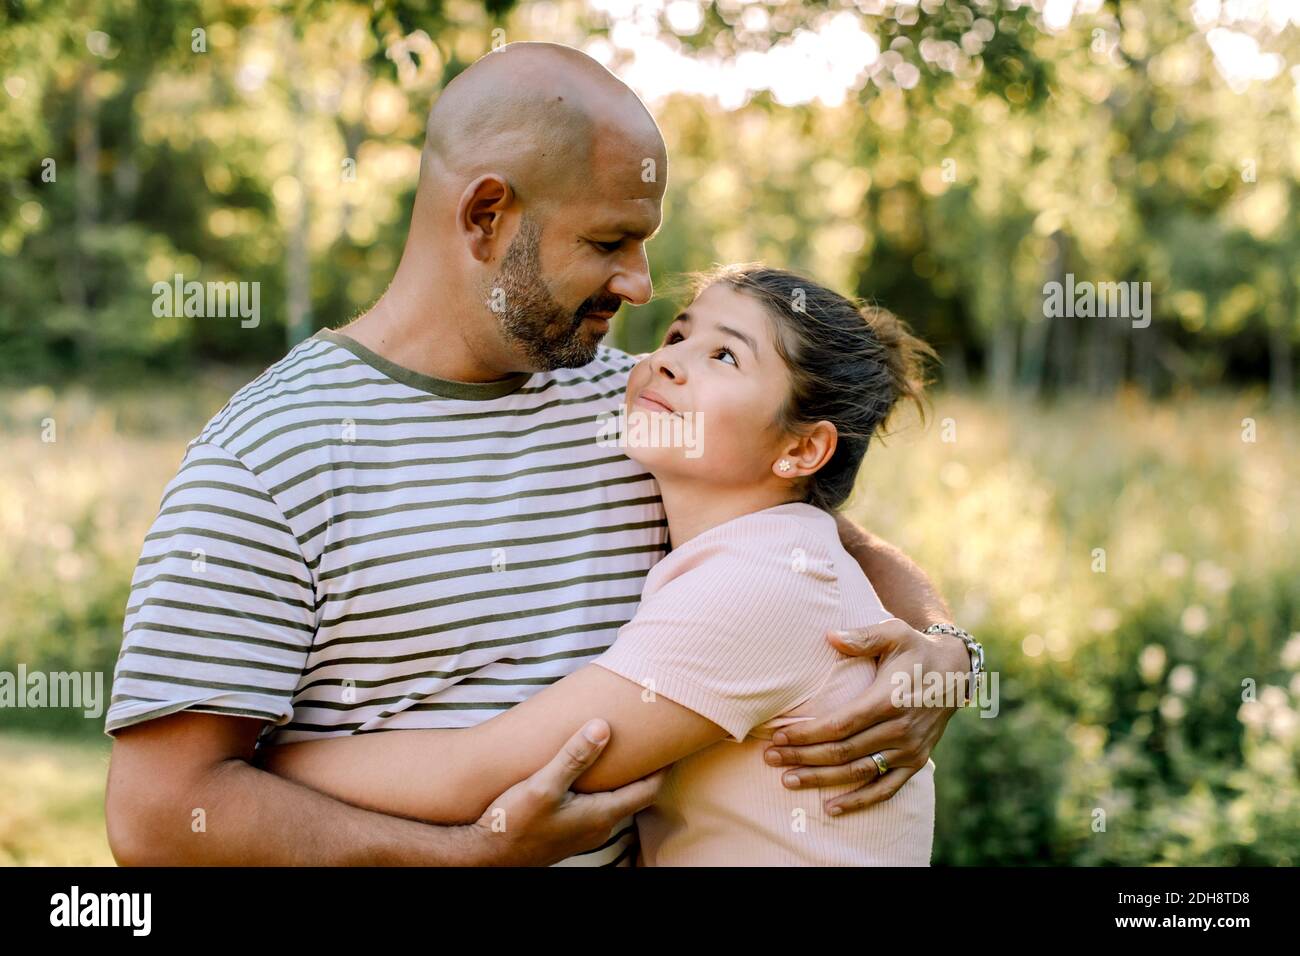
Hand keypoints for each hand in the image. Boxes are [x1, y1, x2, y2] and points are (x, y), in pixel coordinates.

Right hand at [473, 718, 664, 865]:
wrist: (485, 856)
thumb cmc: (513, 823)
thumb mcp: (543, 786)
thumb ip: (573, 757)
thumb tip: (603, 727)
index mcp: (600, 815)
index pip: (647, 790)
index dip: (662, 767)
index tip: (672, 743)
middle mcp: (598, 827)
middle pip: (633, 795)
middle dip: (643, 769)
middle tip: (647, 740)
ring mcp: (582, 832)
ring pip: (614, 801)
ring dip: (620, 778)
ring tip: (619, 750)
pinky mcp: (567, 831)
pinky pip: (595, 806)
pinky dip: (601, 787)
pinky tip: (587, 773)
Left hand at [761, 618, 968, 814]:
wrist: (955, 673)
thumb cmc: (915, 649)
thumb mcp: (894, 633)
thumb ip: (862, 637)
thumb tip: (830, 636)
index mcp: (888, 700)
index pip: (839, 725)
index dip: (806, 734)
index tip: (778, 736)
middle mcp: (899, 730)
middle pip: (842, 752)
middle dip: (803, 757)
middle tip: (770, 758)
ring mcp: (908, 750)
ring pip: (858, 773)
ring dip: (821, 780)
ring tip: (787, 780)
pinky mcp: (915, 762)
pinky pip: (885, 789)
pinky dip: (859, 801)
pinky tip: (831, 808)